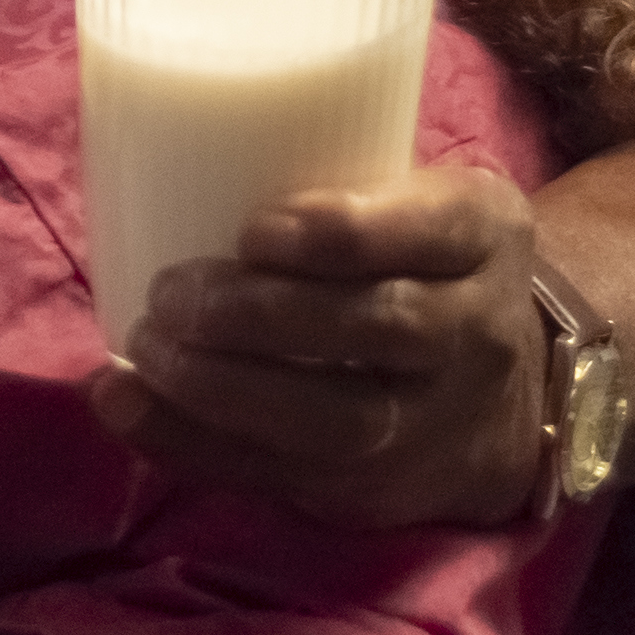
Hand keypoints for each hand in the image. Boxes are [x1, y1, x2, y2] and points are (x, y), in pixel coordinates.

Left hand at [88, 166, 549, 532]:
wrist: (508, 405)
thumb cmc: (425, 269)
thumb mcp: (426, 202)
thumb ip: (348, 181)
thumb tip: (170, 140)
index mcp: (484, 236)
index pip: (430, 230)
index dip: (342, 233)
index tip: (255, 228)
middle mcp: (475, 335)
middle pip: (380, 327)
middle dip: (263, 314)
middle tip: (173, 293)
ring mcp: (428, 428)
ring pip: (334, 420)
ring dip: (220, 389)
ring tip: (145, 350)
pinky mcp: (372, 494)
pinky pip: (281, 477)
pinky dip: (190, 443)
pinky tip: (125, 407)